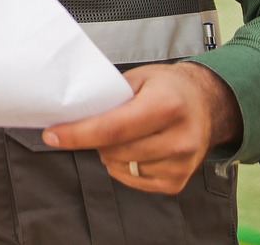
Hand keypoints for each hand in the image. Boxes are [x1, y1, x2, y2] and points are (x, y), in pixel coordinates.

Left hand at [42, 61, 241, 193]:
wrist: (207, 103)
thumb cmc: (167, 88)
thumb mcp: (138, 78)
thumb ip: (108, 97)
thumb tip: (71, 114)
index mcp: (166, 106)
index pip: (112, 128)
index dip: (77, 134)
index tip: (52, 135)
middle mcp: (179, 138)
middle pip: (114, 151)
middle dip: (95, 139)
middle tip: (100, 123)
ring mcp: (182, 163)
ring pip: (121, 167)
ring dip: (110, 153)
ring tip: (125, 134)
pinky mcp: (178, 181)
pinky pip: (133, 180)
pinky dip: (124, 166)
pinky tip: (134, 148)